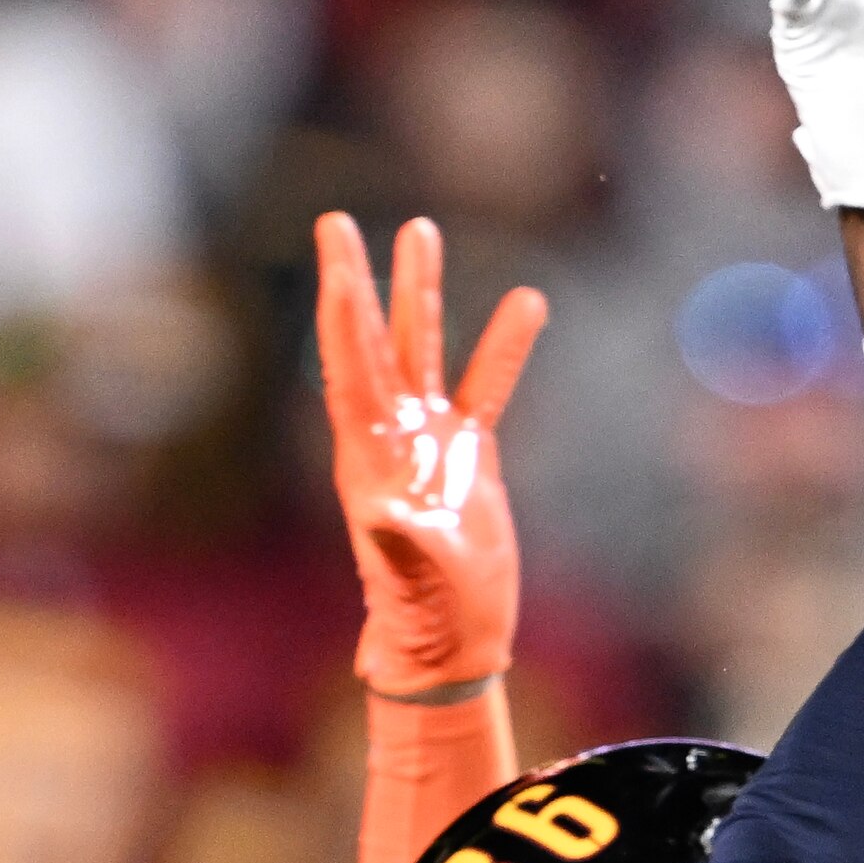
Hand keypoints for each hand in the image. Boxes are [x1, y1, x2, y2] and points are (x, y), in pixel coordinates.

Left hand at [315, 210, 544, 697]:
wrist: (453, 642)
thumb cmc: (426, 615)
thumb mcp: (411, 577)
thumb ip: (398, 542)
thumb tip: (387, 515)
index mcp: (365, 455)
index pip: (351, 367)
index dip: (344, 314)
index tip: (335, 261)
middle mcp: (389, 435)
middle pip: (374, 340)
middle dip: (360, 280)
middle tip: (337, 220)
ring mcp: (428, 440)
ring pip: (424, 347)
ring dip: (421, 291)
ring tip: (421, 230)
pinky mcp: (469, 455)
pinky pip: (488, 385)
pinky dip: (505, 345)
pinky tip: (528, 300)